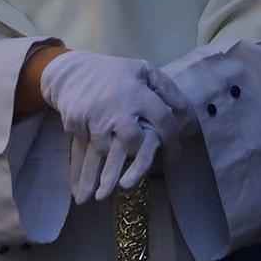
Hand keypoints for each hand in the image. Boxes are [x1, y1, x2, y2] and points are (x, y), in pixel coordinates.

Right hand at [38, 51, 192, 203]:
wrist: (71, 71)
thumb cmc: (116, 73)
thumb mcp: (145, 72)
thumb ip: (167, 92)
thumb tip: (188, 118)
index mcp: (138, 92)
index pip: (163, 121)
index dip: (173, 142)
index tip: (176, 159)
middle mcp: (116, 105)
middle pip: (133, 142)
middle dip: (139, 157)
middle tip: (141, 164)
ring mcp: (94, 115)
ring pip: (108, 151)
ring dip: (111, 168)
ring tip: (111, 183)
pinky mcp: (75, 124)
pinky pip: (84, 152)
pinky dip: (84, 171)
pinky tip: (85, 190)